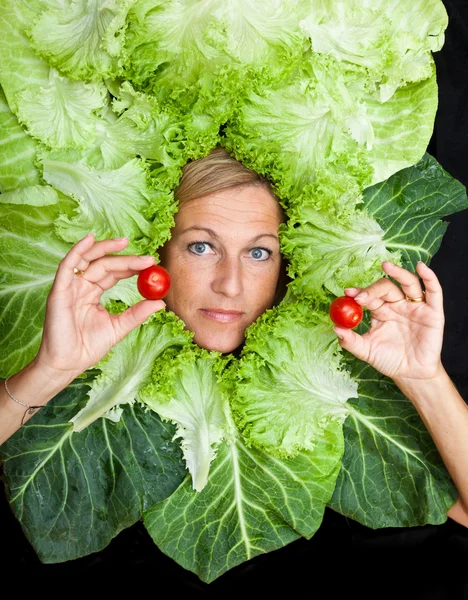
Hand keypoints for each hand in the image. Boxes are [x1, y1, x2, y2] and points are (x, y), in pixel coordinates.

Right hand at [33, 233, 165, 380]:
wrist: (67, 364)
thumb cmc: (87, 348)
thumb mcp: (119, 327)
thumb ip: (137, 313)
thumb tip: (160, 302)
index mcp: (92, 293)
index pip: (113, 274)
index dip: (131, 267)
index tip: (151, 264)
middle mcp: (80, 286)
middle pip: (104, 264)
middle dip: (125, 259)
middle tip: (147, 259)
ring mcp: (69, 287)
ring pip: (88, 260)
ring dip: (105, 248)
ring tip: (124, 242)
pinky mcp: (59, 290)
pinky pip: (67, 265)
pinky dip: (78, 250)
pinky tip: (91, 238)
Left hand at [333, 261, 444, 385]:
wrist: (411, 374)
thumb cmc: (388, 360)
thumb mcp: (366, 351)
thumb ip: (351, 341)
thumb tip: (335, 328)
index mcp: (381, 311)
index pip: (370, 296)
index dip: (360, 293)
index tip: (348, 293)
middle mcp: (397, 305)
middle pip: (386, 288)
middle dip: (373, 290)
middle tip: (360, 296)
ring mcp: (415, 307)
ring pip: (408, 284)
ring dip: (398, 273)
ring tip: (386, 266)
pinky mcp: (433, 312)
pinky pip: (433, 292)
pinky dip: (429, 277)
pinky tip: (421, 268)